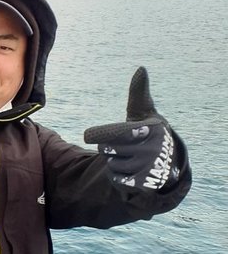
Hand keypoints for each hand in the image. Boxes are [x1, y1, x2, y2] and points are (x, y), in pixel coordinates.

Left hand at [84, 67, 178, 190]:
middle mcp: (152, 149)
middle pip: (106, 149)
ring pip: (110, 164)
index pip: (114, 133)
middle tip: (125, 145)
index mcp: (150, 129)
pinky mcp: (144, 184)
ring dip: (115, 161)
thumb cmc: (149, 132)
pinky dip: (118, 175)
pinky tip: (132, 170)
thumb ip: (139, 93)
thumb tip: (141, 69)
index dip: (99, 134)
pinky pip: (115, 178)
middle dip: (110, 147)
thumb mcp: (144, 112)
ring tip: (132, 157)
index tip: (87, 135)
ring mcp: (148, 168)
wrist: (166, 163)